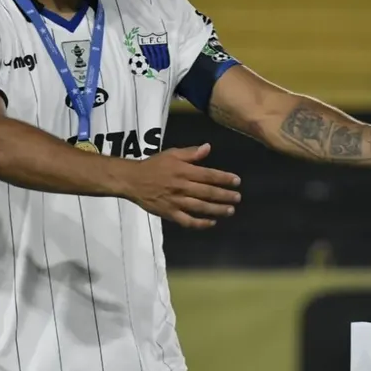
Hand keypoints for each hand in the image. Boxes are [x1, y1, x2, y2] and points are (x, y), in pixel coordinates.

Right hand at [126, 143, 240, 228]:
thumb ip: (191, 153)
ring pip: (200, 207)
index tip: (237, 181)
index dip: (224, 178)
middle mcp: (182, 187)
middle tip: (238, 198)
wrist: (132, 180)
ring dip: (217, 209)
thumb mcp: (172, 154)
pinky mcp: (169, 213)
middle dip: (225, 195)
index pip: (208, 175)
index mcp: (184, 171)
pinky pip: (187, 221)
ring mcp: (176, 201)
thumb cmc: (154, 165)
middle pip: (207, 192)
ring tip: (230, 210)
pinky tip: (211, 223)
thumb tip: (208, 147)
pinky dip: (200, 223)